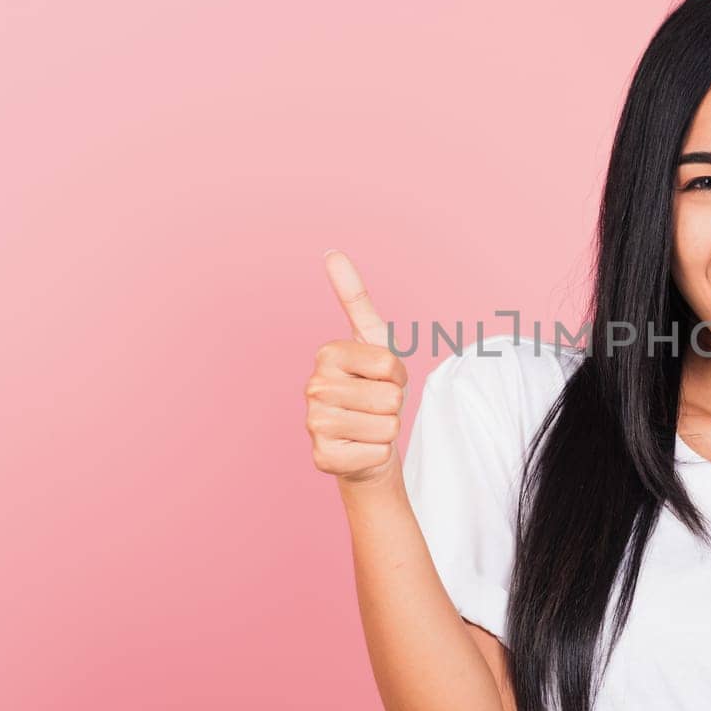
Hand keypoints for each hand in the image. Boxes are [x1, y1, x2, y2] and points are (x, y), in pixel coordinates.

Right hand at [305, 250, 408, 487]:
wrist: (364, 443)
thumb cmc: (372, 389)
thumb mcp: (374, 341)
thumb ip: (355, 297)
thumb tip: (331, 252)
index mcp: (327, 354)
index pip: (390, 365)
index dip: (397, 376)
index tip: (381, 379)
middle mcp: (313, 387)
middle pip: (390, 397)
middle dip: (393, 404)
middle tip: (374, 406)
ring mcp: (313, 425)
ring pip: (386, 426)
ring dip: (386, 429)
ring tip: (368, 426)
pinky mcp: (322, 458)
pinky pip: (378, 452)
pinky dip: (378, 453)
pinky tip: (360, 449)